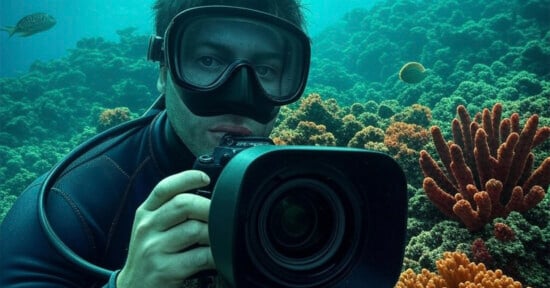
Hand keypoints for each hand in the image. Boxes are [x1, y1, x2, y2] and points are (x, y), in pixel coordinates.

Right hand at [117, 170, 214, 287]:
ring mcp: (154, 249)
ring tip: (223, 236)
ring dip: (216, 233)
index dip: (187, 178)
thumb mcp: (151, 228)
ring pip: (194, 230)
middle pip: (183, 205)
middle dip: (209, 207)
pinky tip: (219, 255)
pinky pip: (199, 257)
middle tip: (224, 214)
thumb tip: (206, 198)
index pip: (165, 188)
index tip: (206, 179)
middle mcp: (147, 227)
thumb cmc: (149, 255)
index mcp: (145, 212)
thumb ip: (170, 211)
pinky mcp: (164, 269)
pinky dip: (215, 255)